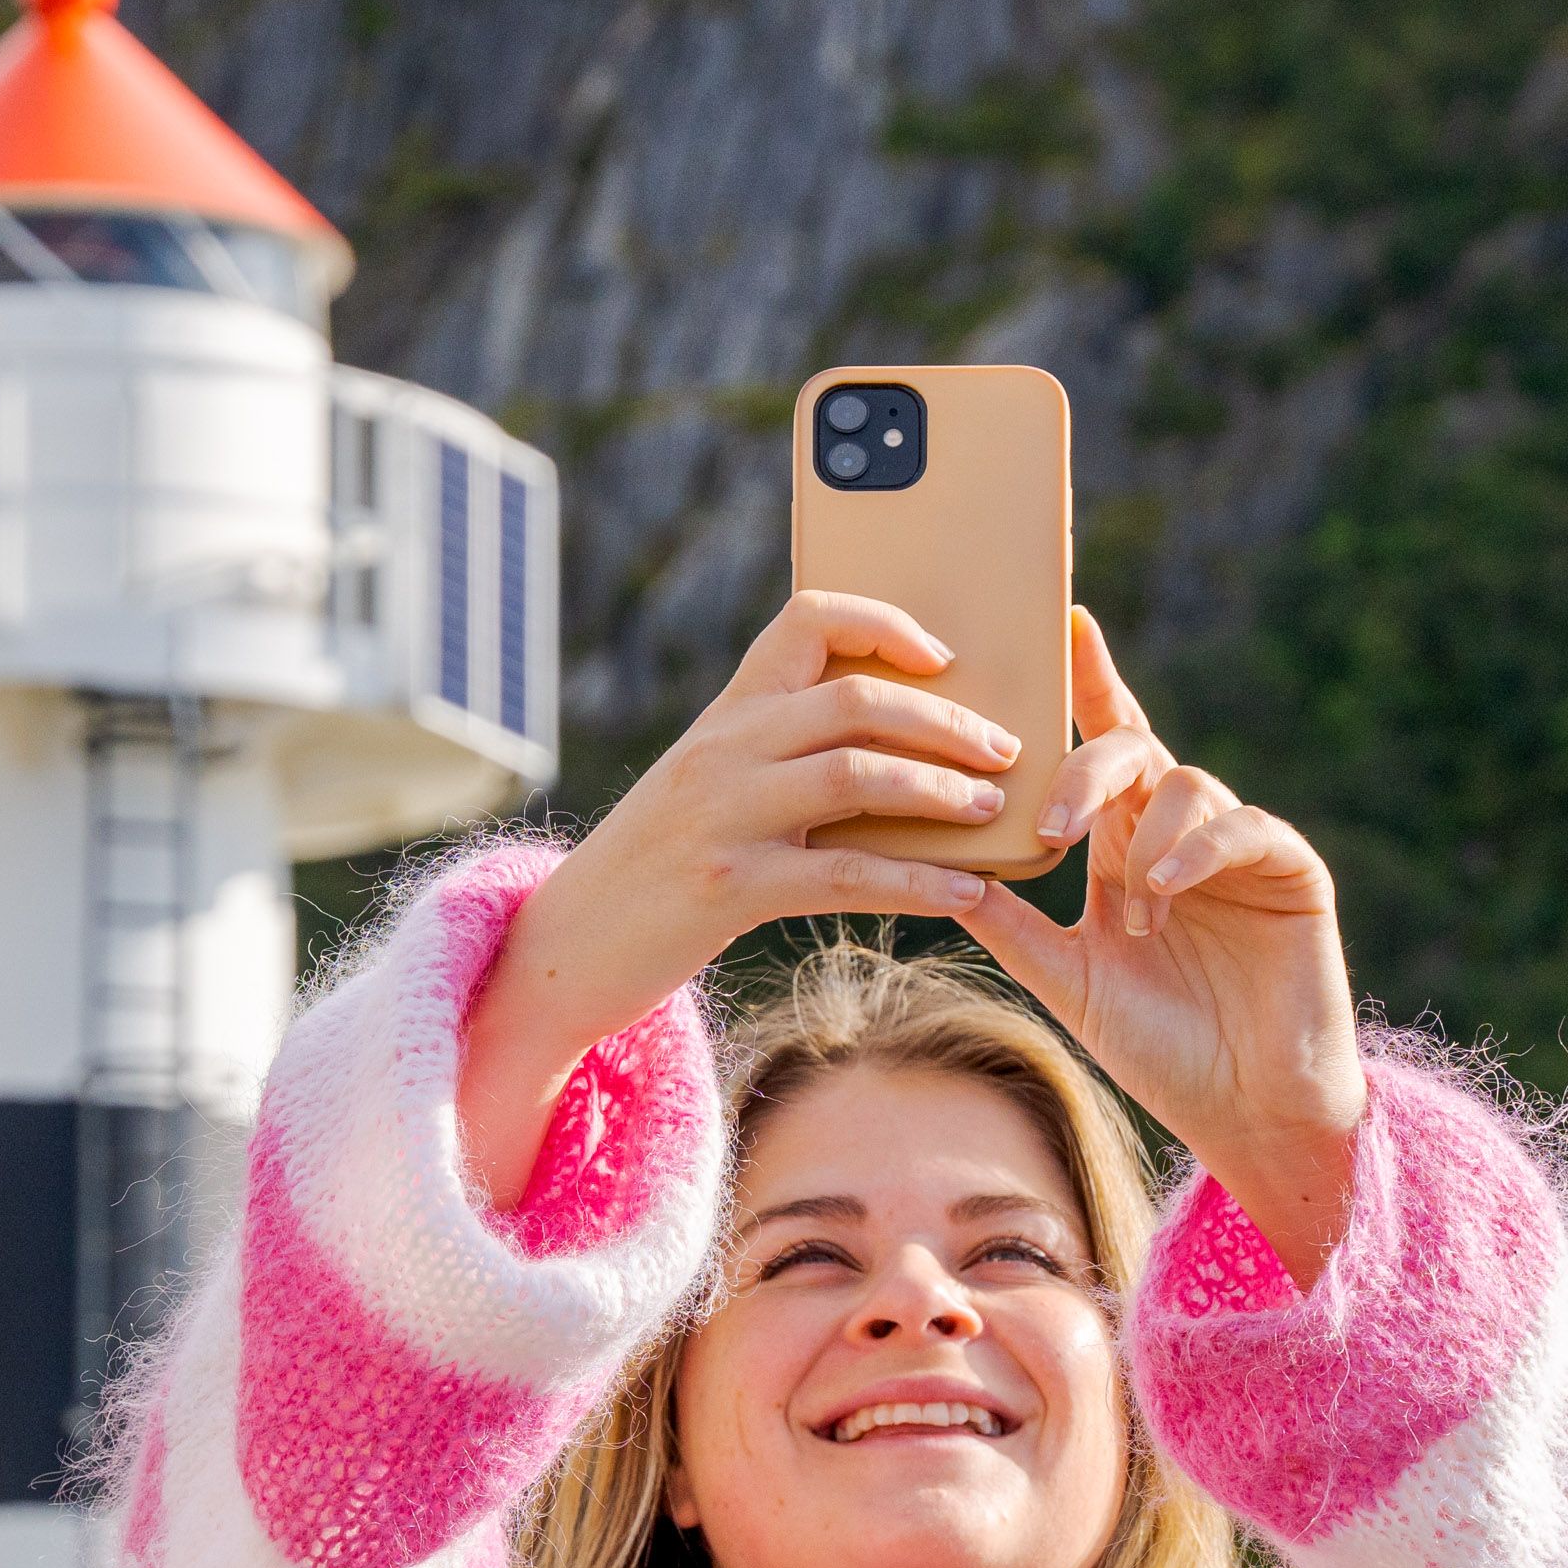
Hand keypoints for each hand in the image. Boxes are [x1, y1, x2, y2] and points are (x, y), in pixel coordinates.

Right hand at [459, 591, 1015, 1210]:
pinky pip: (848, 875)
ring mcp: (724, 817)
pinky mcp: (732, 889)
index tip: (944, 655)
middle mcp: (724, 750)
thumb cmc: (651, 871)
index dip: (886, 623)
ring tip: (995, 808)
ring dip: (943, 789)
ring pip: (859, 774)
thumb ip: (775, 756)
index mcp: (725, 715)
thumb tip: (891, 749)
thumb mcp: (702, 789)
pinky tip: (968, 893)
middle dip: (948, 720)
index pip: (807, 619)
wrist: (562, 947)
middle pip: (857, 699)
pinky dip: (921, 882)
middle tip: (1006, 747)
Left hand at [958, 608, 1367, 1283]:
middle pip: (1132, 748)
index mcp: (1124, 842)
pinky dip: (1198, 852)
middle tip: (1049, 821)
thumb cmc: (1159, 1046)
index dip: (1086, 681)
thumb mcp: (1065, 978)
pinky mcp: (1292, 869)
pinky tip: (1163, 892)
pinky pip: (1245, 828)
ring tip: (1130, 913)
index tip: (1059, 624)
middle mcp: (1179, 830)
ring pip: (1186, 785)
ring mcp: (1239, 845)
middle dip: (1086, 768)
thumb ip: (1009, 922)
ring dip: (1143, 844)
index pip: (1102, 744)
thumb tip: (934, 869)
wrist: (1245, 1111)